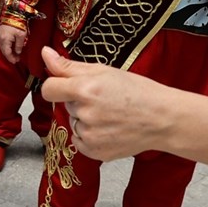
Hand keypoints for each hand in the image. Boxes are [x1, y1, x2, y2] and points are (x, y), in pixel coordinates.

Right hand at [0, 24, 27, 63]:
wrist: (13, 12)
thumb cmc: (18, 23)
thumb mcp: (21, 35)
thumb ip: (19, 45)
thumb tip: (18, 52)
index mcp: (5, 40)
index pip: (7, 53)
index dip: (11, 58)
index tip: (16, 61)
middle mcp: (0, 38)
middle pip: (4, 51)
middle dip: (10, 56)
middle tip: (16, 59)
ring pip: (3, 47)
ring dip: (8, 52)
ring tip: (15, 54)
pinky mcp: (0, 33)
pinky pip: (3, 43)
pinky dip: (7, 47)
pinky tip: (12, 48)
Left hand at [39, 48, 172, 160]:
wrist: (163, 119)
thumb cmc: (138, 91)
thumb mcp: (104, 71)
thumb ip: (68, 66)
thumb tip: (45, 54)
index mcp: (85, 89)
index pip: (49, 89)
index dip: (56, 86)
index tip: (65, 86)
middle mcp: (84, 113)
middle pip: (65, 105)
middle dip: (79, 101)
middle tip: (104, 99)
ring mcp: (90, 135)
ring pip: (74, 122)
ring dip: (85, 119)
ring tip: (110, 115)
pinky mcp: (95, 152)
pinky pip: (80, 141)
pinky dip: (90, 136)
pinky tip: (109, 129)